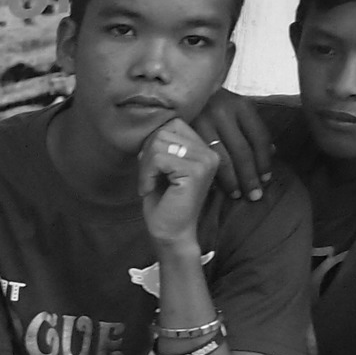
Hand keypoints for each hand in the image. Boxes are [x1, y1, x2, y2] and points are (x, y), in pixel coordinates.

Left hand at [137, 118, 220, 245]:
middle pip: (163, 131)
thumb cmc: (163, 201)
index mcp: (204, 148)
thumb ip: (161, 143)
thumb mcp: (161, 165)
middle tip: (148, 177)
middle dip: (147, 154)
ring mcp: (205, 160)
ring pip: (159, 143)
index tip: (152, 167)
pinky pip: (159, 158)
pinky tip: (150, 189)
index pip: (172, 124)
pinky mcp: (195, 171)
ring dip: (145, 166)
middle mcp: (209, 151)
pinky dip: (146, 174)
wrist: (170, 231)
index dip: (153, 143)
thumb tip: (149, 123)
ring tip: (150, 184)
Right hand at [189, 87, 273, 200]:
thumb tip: (272, 151)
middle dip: (249, 176)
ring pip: (221, 157)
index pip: (259, 137)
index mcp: (241, 106)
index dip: (264, 161)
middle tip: (255, 196)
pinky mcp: (183, 130)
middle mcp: (223, 111)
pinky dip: (210, 173)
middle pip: (242, 150)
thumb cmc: (210, 104)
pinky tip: (215, 185)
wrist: (176, 91)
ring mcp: (201, 120)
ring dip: (231, 179)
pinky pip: (201, 157)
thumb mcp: (235, 110)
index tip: (266, 179)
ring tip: (236, 195)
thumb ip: (251, 129)